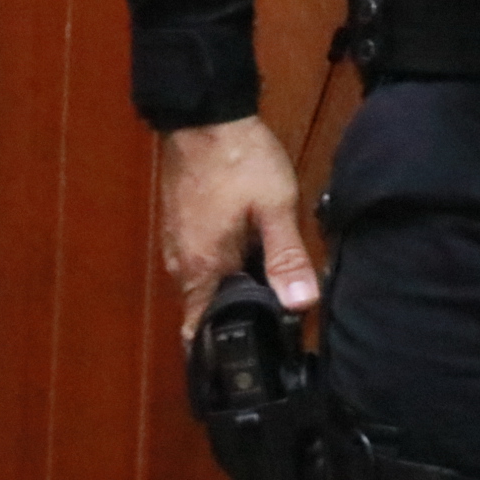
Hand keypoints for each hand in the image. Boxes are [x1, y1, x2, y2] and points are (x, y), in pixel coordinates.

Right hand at [158, 115, 315, 343]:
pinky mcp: (183, 223)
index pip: (198, 330)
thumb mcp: (276, 208)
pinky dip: (228, 260)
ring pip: (208, 279)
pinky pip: (205, 256)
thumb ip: (287, 257)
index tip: (247, 362)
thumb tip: (300, 304)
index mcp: (201, 268)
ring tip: (275, 281)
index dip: (221, 347)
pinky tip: (256, 246)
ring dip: (236, 282)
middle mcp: (181, 263)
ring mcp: (178, 242)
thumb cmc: (240, 162)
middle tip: (280, 317)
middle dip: (241, 312)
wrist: (206, 118)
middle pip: (209, 305)